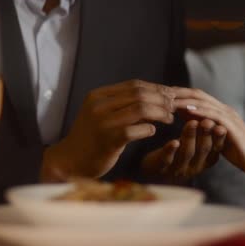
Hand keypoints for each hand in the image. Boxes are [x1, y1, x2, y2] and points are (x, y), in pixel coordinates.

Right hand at [41, 80, 175, 181]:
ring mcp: (103, 122)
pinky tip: (153, 131)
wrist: (70, 161)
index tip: (170, 94)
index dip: (156, 88)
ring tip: (170, 118)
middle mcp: (99, 106)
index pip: (134, 85)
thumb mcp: (103, 115)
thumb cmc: (91, 138)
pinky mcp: (108, 140)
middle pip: (140, 94)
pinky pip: (136, 129)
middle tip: (174, 106)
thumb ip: (124, 105)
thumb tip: (157, 97)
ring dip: (160, 113)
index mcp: (98, 96)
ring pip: (141, 109)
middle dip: (161, 99)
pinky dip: (149, 129)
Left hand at [141, 119, 226, 181]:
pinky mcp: (161, 168)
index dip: (219, 138)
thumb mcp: (197, 146)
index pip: (216, 148)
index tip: (222, 127)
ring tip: (192, 122)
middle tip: (208, 121)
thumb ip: (205, 133)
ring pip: (187, 152)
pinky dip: (171, 150)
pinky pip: (167, 159)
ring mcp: (179, 169)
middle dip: (207, 134)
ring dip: (191, 136)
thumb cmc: (181, 155)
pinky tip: (174, 142)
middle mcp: (195, 167)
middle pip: (204, 149)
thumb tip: (213, 111)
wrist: (157, 172)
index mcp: (205, 161)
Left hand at [172, 88, 244, 181]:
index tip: (163, 95)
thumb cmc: (241, 153)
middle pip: (199, 94)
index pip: (198, 97)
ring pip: (204, 102)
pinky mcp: (232, 127)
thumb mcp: (218, 139)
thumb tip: (189, 117)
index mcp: (222, 112)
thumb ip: (206, 127)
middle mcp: (226, 110)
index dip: (181, 94)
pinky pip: (213, 115)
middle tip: (161, 91)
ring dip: (186, 99)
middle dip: (180, 92)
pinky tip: (186, 110)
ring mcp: (230, 117)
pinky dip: (199, 110)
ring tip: (169, 98)